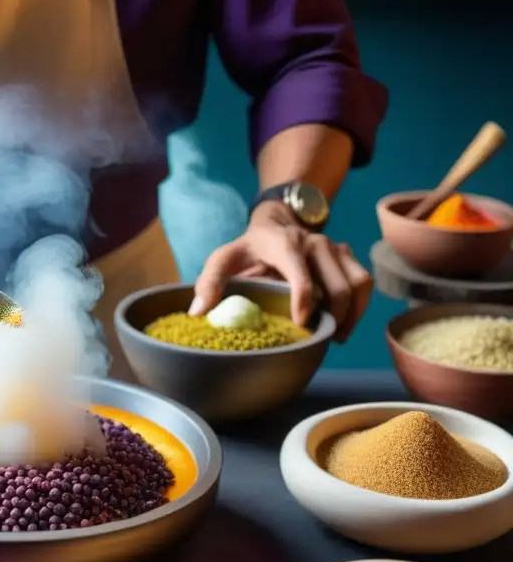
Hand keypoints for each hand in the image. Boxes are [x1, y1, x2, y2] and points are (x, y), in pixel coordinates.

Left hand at [190, 201, 371, 340]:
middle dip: (334, 315)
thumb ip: (209, 282)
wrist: (276, 221)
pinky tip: (343, 325)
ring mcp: (335, 248)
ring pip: (358, 283)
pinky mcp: (346, 255)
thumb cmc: (248, 248)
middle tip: (321, 340)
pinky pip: (363, 281)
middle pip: (338, 285)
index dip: (303, 300)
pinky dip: (359, 306)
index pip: (300, 274)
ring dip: (352, 314)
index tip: (301, 325)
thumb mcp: (223, 258)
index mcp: (284, 244)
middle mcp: (315, 243)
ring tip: (336, 336)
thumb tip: (198, 312)